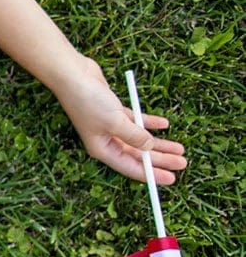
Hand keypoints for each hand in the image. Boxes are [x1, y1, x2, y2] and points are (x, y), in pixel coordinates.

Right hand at [54, 57, 186, 184]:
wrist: (74, 77)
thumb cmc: (89, 102)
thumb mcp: (116, 122)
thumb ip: (135, 136)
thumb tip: (150, 147)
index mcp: (102, 149)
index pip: (130, 167)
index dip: (151, 174)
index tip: (171, 179)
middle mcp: (107, 141)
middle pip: (138, 155)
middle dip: (160, 159)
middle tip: (182, 163)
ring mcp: (111, 126)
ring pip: (140, 139)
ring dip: (160, 143)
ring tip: (179, 148)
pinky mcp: (115, 112)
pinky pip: (137, 122)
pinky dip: (151, 123)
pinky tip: (165, 125)